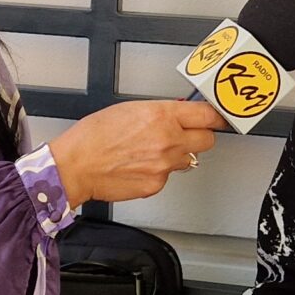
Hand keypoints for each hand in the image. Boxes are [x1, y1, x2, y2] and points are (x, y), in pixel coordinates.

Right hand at [48, 100, 225, 203]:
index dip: (215, 117)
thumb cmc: (94, 136)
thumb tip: (177, 114)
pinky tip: (139, 166)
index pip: (207, 115)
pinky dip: (158, 172)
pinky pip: (168, 176)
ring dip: (175, 155)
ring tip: (150, 152)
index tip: (218, 118)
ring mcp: (165, 165)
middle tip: (186, 135)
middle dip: (199, 136)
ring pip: (187, 159)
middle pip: (207, 140)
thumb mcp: (129, 109)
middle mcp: (168, 140)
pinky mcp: (157, 184)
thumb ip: (159, 112)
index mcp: (162, 116)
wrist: (76, 165)